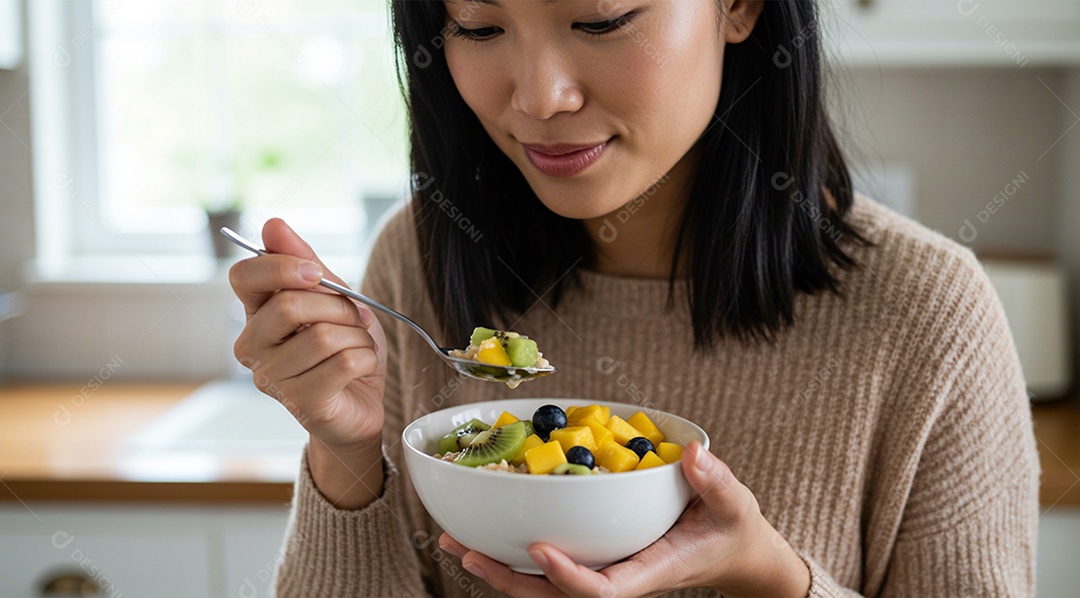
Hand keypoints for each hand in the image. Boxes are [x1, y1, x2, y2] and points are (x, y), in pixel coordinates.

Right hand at [230, 218, 387, 506]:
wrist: (363, 404)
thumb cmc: (344, 349)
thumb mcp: (333, 298)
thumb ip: (305, 262)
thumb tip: (272, 224)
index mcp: (256, 314)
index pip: (243, 276)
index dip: (281, 266)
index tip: (316, 272)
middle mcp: (253, 347)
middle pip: (289, 306)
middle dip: (338, 306)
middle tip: (355, 317)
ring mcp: (273, 379)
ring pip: (323, 337)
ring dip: (357, 336)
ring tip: (357, 346)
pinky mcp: (302, 404)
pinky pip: (344, 363)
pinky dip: (366, 359)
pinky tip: (360, 368)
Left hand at [440, 443, 810, 596]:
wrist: (730, 550)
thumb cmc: (730, 529)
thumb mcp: (734, 505)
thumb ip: (717, 482)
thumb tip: (693, 454)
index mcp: (649, 572)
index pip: (602, 591)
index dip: (567, 576)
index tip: (538, 550)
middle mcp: (618, 577)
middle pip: (555, 595)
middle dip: (509, 579)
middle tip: (466, 552)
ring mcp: (602, 570)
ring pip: (542, 585)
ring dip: (497, 568)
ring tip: (453, 543)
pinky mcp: (593, 556)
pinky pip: (546, 564)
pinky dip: (510, 551)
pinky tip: (477, 533)